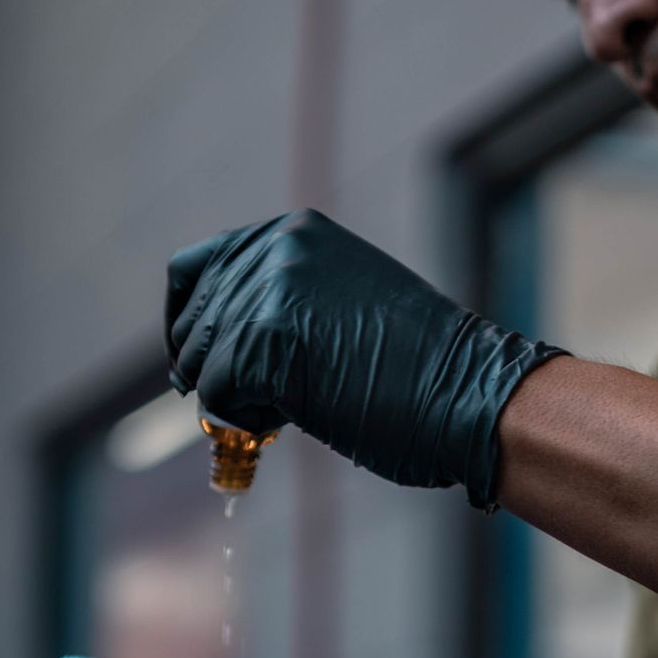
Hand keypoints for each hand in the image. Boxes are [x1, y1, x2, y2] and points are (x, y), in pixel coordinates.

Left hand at [166, 209, 560, 508]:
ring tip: (278, 414)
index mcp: (296, 233)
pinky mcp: (266, 343)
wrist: (470, 396)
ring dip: (227, 398)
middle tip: (244, 405)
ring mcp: (270, 293)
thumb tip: (219, 340)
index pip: (196, 268)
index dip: (187, 321)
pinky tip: (283, 424)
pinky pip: (214, 394)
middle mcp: (277, 251)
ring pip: (200, 360)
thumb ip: (286, 303)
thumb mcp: (344, 305)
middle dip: (207, 369)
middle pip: (192, 319)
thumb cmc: (421, 370)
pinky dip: (237, 421)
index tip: (197, 360)